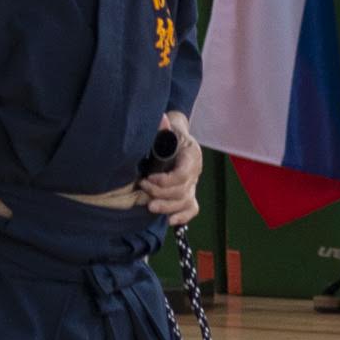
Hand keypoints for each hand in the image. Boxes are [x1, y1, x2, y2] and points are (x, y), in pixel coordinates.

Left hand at [138, 110, 201, 225]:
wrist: (174, 138)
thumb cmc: (168, 133)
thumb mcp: (167, 128)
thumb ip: (163, 127)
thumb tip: (161, 119)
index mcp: (192, 155)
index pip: (183, 174)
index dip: (166, 180)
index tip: (148, 178)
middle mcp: (195, 171)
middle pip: (183, 190)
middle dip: (162, 193)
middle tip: (143, 188)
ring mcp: (193, 184)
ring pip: (186, 201)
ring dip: (168, 206)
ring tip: (150, 207)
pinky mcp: (189, 193)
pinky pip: (191, 209)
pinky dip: (182, 216)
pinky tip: (170, 221)